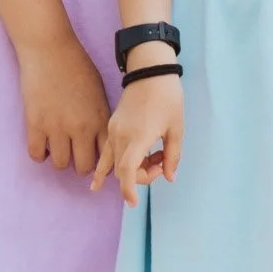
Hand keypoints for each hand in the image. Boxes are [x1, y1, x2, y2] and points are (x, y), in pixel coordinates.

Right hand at [16, 37, 110, 173]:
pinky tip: (43, 140)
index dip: (102, 161)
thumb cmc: (77, 66)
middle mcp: (80, 127)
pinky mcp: (35, 124)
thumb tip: (100, 141)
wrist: (50, 49)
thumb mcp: (99, 91)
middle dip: (81, 163)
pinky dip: (40, 153)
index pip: (107, 156)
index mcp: (100, 118)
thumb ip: (100, 117)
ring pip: (61, 165)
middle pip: (84, 167)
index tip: (96, 157)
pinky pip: (37, 155)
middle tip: (76, 152)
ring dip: (60, 157)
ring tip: (58, 144)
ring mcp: (56, 127)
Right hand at [92, 74, 183, 203]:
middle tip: (162, 161)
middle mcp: (120, 136)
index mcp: (138, 137)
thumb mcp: (176, 127)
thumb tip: (169, 177)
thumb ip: (173, 155)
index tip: (134, 203)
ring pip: (114, 163)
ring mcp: (113, 131)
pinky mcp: (111, 125)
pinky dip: (103, 168)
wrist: (150, 69)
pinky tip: (96, 183)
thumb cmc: (168, 97)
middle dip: (142, 175)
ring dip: (131, 169)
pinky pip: (105, 152)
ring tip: (151, 158)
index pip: (127, 171)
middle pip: (123, 171)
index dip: (129, 189)